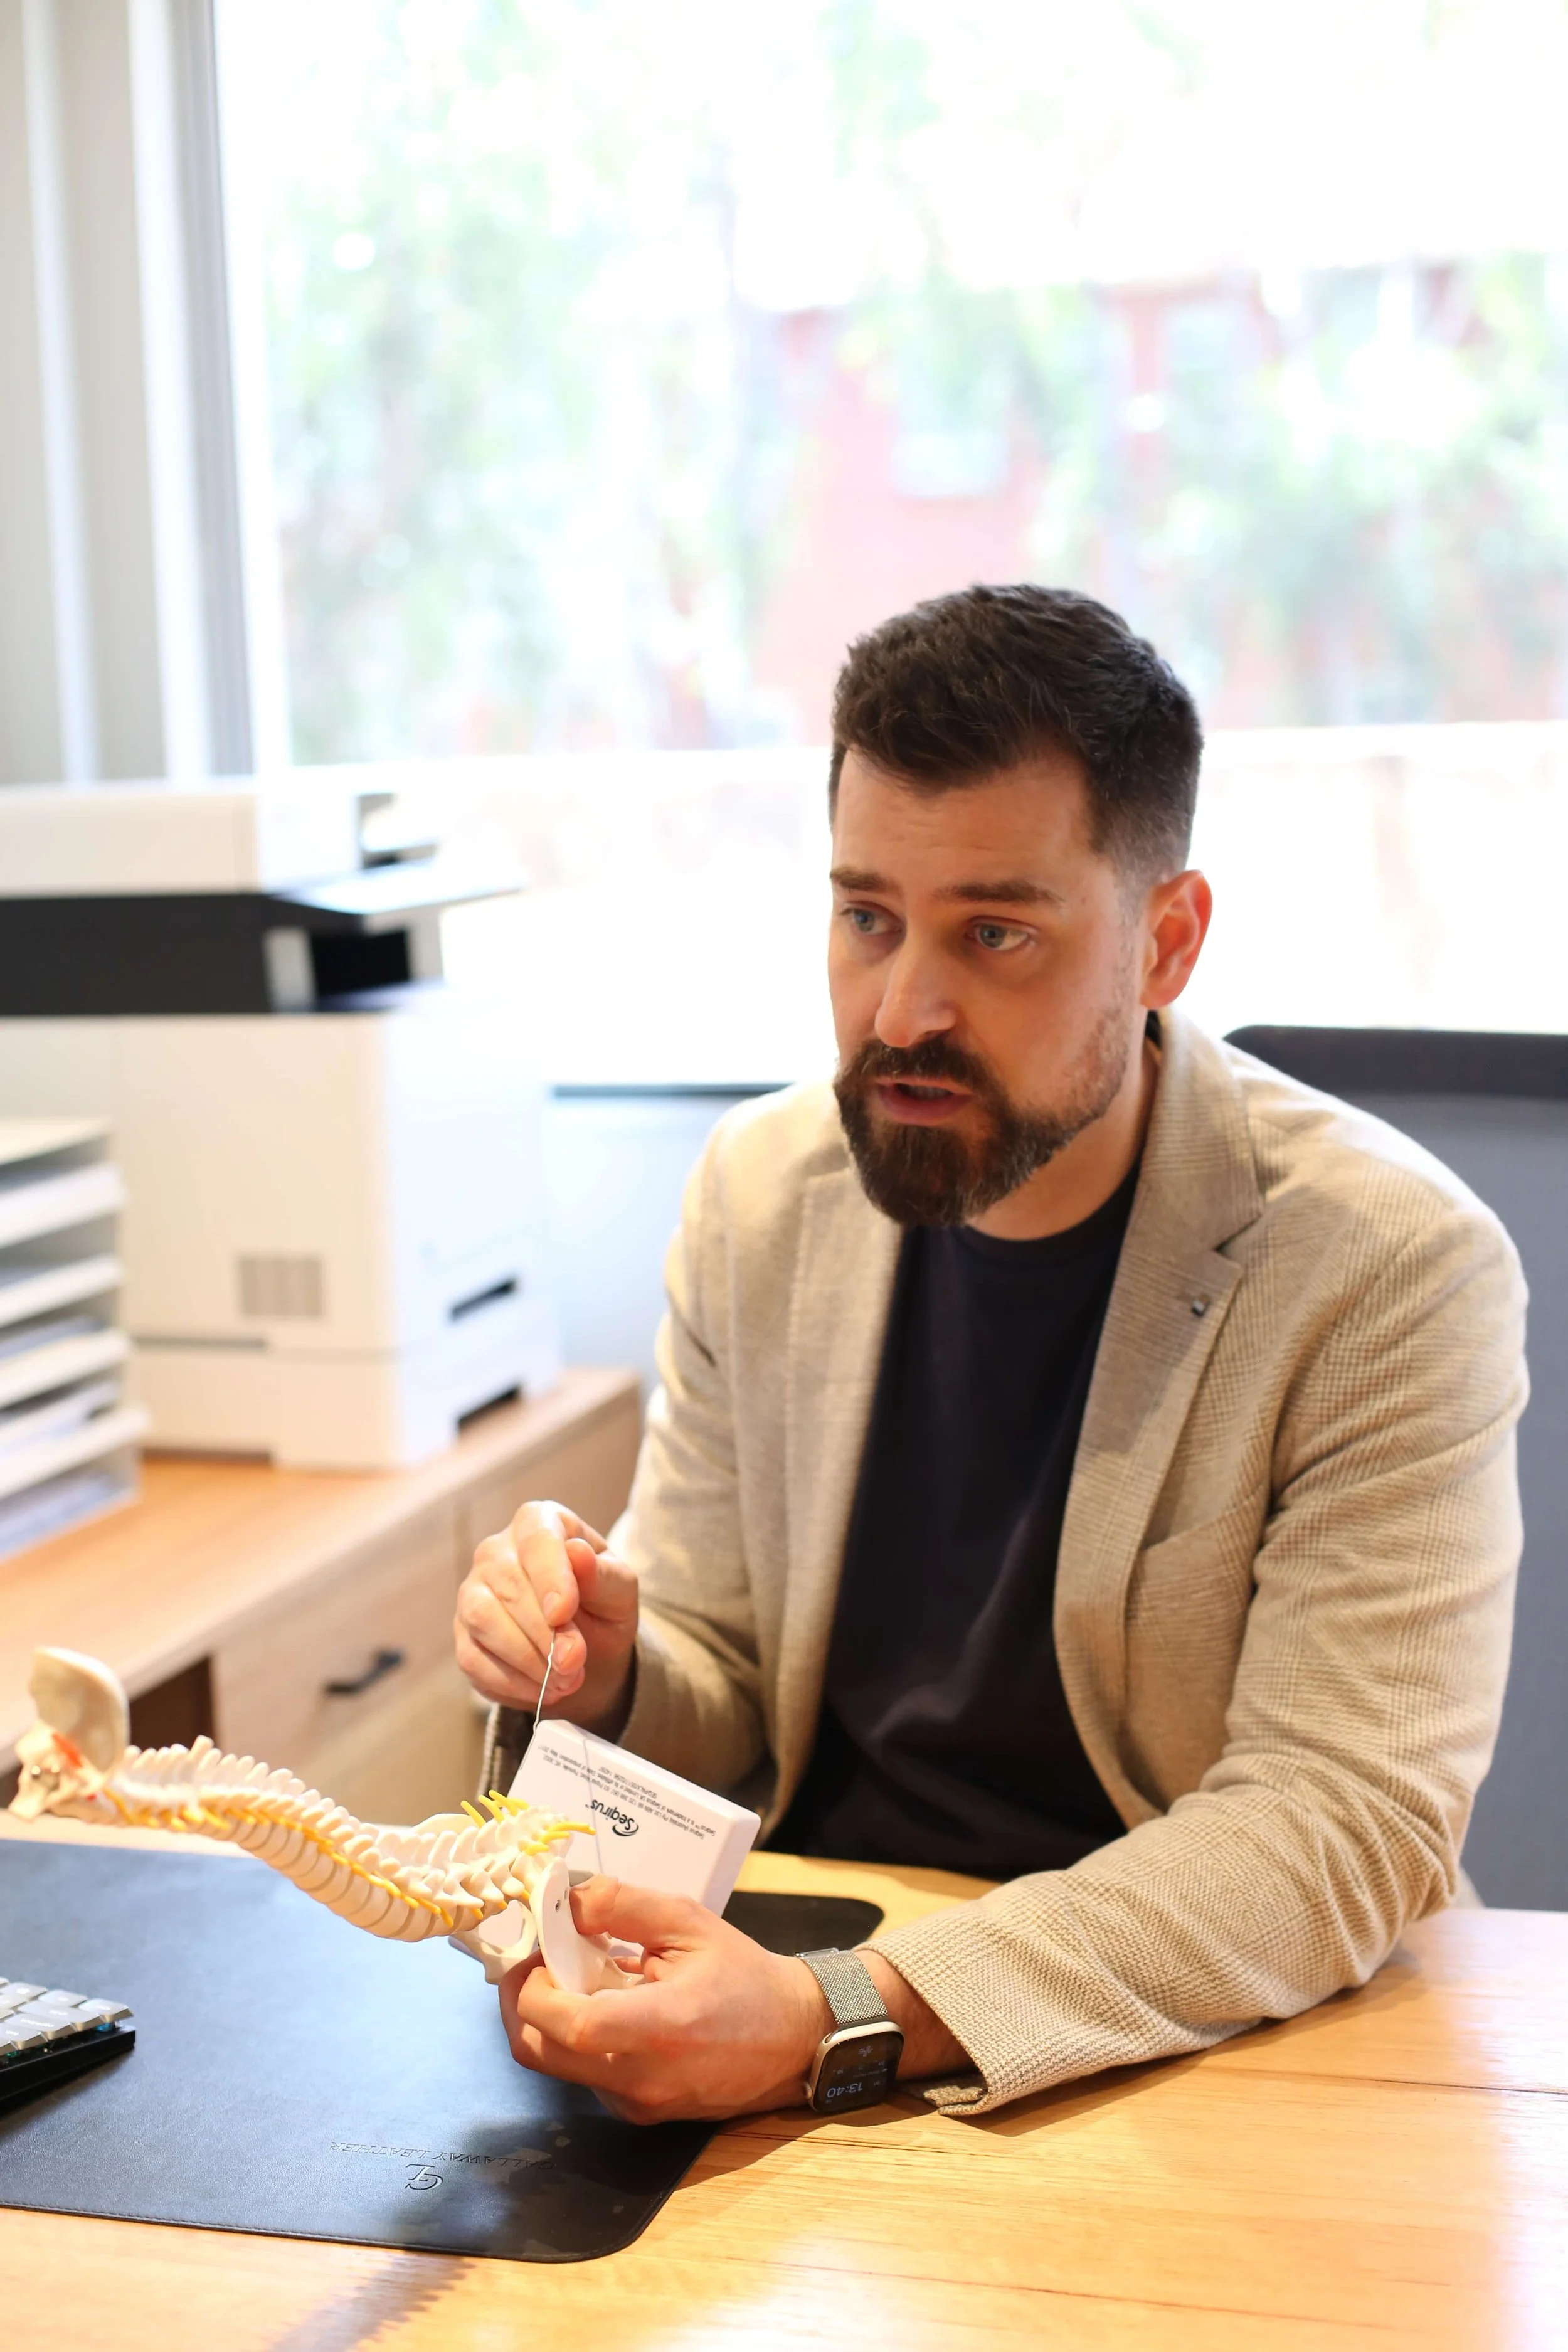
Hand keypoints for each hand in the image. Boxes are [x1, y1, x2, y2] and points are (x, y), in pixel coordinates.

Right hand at [454, 1500, 637, 1731]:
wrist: (588, 1650)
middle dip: (544, 1632)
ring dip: (526, 1658)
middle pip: (508, 1585)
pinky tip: (542, 1689)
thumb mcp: (620, 1590)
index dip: (549, 1577)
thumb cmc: (603, 1605)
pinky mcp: (463, 1634)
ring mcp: (472, 1592)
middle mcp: (496, 1551)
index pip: (537, 1540)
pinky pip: (474, 1658)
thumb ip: (603, 1574)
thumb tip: (577, 1554)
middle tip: (574, 1662)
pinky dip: (511, 1681)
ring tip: (564, 1679)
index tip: (564, 1613)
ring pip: (482, 1619)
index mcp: (539, 1523)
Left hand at [499, 1878, 828, 2122]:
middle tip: (539, 1961)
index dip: (534, 1987)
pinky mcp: (638, 2114)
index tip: (538, 1950)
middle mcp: (642, 2078)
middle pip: (539, 2053)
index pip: (570, 2024)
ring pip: (557, 2067)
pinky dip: (578, 2041)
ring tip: (582, 1979)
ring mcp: (637, 2104)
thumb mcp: (689, 1922)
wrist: (792, 2039)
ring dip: (550, 2020)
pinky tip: (610, 2007)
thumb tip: (565, 1900)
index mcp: (661, 2027)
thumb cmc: (743, 1976)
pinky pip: (584, 2077)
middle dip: (522, 2002)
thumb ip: (623, 1905)